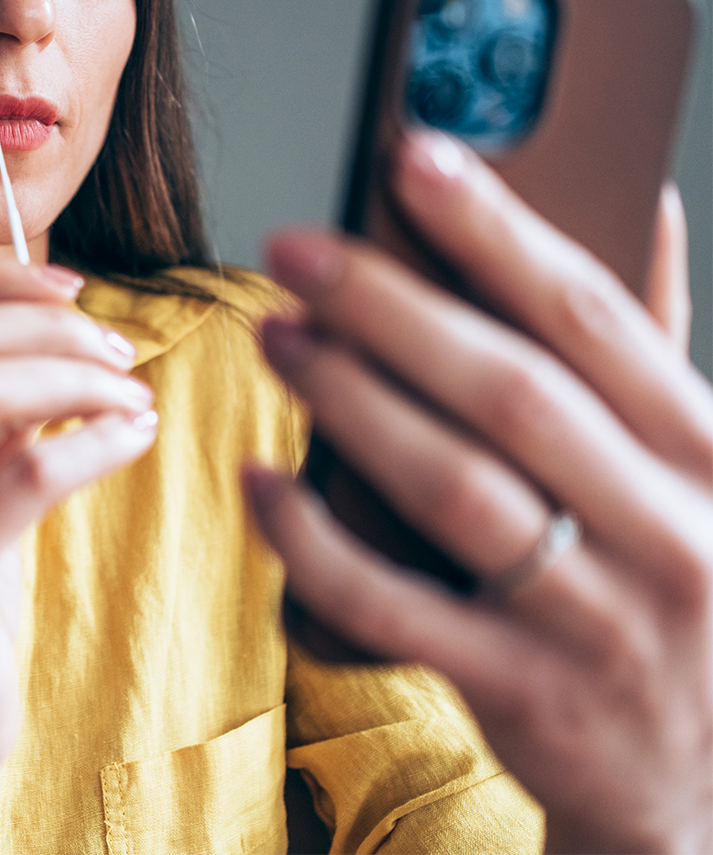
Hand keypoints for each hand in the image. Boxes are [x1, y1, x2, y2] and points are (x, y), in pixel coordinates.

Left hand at [247, 131, 712, 854]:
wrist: (709, 773)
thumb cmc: (678, 573)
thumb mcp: (698, 462)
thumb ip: (658, 341)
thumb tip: (643, 201)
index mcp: (707, 447)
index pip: (589, 313)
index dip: (497, 227)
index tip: (413, 155)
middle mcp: (666, 528)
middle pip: (506, 391)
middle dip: (390, 308)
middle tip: (296, 250)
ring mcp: (596, 618)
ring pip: (449, 488)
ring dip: (348, 402)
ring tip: (274, 335)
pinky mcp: (523, 690)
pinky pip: (395, 608)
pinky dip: (317, 541)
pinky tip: (260, 480)